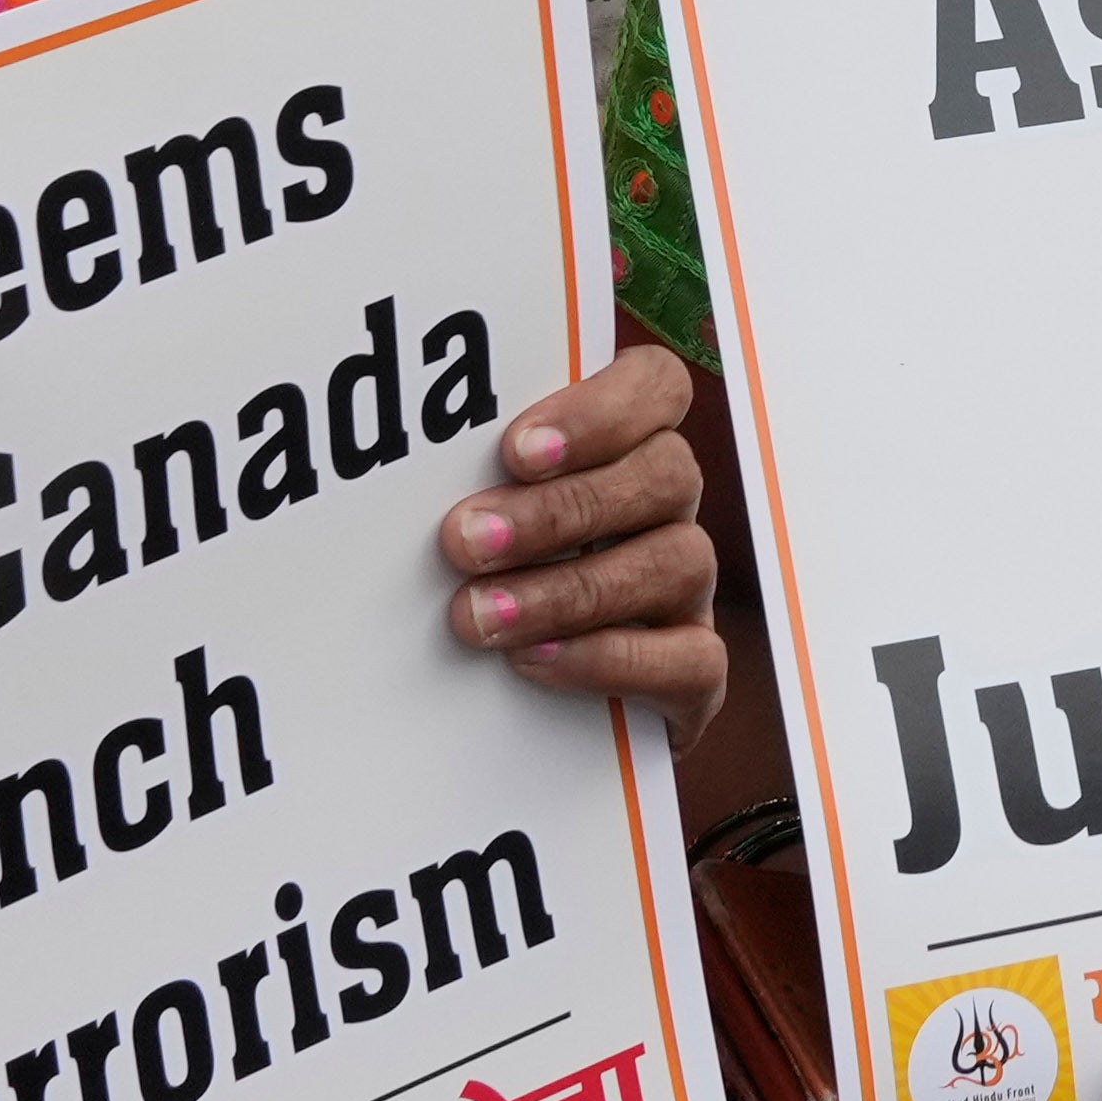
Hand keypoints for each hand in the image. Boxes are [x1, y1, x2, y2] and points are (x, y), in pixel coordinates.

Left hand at [442, 347, 724, 727]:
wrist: (502, 715)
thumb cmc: (479, 577)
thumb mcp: (473, 517)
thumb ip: (467, 482)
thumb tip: (407, 472)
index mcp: (627, 445)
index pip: (657, 386)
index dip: (600, 410)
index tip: (515, 450)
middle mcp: (667, 510)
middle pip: (667, 473)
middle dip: (561, 510)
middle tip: (466, 541)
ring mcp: (688, 591)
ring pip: (679, 561)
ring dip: (571, 589)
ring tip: (480, 616)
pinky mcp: (694, 673)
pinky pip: (689, 659)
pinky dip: (609, 659)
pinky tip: (535, 660)